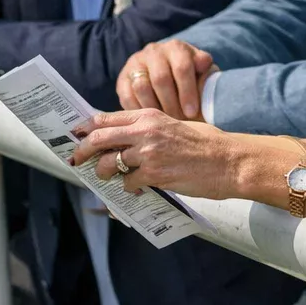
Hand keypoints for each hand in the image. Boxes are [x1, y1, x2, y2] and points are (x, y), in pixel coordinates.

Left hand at [71, 108, 268, 198]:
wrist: (228, 161)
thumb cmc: (207, 143)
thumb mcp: (175, 125)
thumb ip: (148, 128)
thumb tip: (122, 138)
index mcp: (149, 115)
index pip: (106, 118)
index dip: (86, 128)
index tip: (76, 135)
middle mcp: (144, 131)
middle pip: (98, 139)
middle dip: (83, 151)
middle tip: (77, 160)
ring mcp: (148, 153)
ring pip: (108, 164)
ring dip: (103, 173)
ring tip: (107, 178)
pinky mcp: (154, 174)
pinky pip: (128, 184)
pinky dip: (129, 188)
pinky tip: (138, 188)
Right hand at [117, 39, 215, 119]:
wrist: (171, 79)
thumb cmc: (194, 80)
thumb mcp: (204, 75)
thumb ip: (206, 73)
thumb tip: (203, 65)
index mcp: (177, 47)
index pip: (182, 68)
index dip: (187, 92)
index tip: (192, 112)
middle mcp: (154, 51)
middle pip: (160, 79)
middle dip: (171, 104)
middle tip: (179, 121)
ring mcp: (136, 63)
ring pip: (142, 87)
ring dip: (154, 109)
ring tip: (165, 122)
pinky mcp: (122, 78)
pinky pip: (127, 96)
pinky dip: (139, 111)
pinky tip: (150, 121)